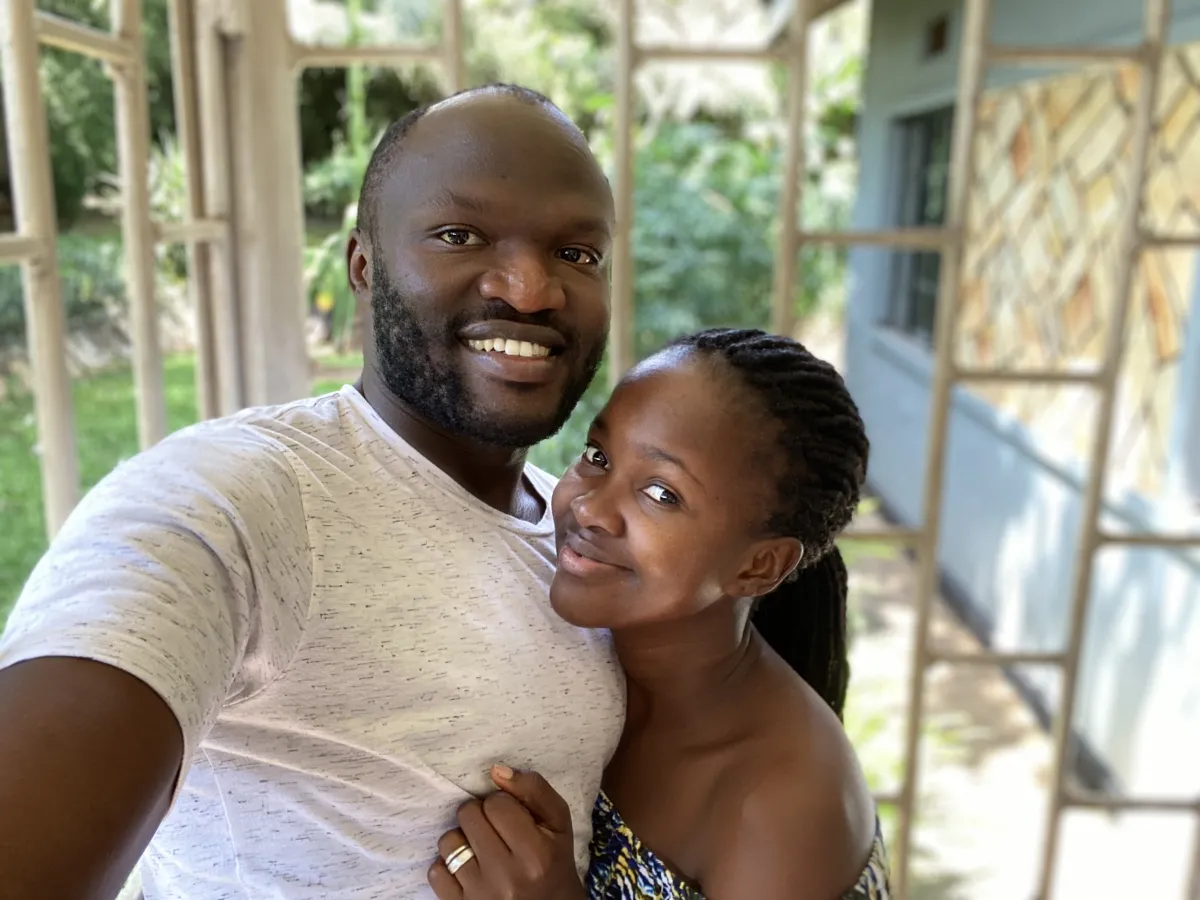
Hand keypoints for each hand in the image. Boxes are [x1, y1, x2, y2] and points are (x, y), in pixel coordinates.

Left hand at [428, 764, 584, 899]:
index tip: (510, 816)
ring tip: (480, 849)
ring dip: (462, 839)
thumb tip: (496, 770)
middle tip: (495, 830)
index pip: (496, 803)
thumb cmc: (553, 860)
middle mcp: (507, 878)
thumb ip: (534, 789)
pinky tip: (468, 868)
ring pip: (449, 841)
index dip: (502, 803)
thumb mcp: (558, 823)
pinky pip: (436, 871)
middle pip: (469, 815)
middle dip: (480, 815)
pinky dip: (448, 865)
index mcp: (537, 855)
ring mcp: (481, 895)